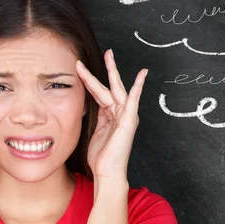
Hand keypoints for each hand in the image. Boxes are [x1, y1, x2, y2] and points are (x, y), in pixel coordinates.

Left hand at [75, 49, 147, 180]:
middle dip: (107, 68)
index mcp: (110, 115)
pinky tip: (142, 75)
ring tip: (110, 55)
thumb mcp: (95, 132)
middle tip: (107, 51)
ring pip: (117, 89)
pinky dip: (138, 88)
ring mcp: (125, 116)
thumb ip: (96, 118)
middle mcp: (119, 113)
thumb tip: (90, 107)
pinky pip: (133, 101)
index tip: (82, 68)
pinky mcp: (129, 121)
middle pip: (110, 86)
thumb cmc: (101, 156)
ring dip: (112, 71)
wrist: (107, 172)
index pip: (99, 92)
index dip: (91, 79)